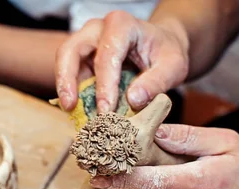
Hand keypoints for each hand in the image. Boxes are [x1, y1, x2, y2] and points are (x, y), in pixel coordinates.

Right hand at [55, 11, 188, 112]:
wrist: (161, 48)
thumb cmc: (166, 53)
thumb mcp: (174, 67)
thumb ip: (156, 82)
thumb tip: (133, 100)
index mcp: (122, 25)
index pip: (107, 55)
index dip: (104, 85)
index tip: (106, 111)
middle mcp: (98, 30)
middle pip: (71, 50)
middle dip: (67, 79)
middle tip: (70, 106)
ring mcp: (86, 43)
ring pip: (65, 61)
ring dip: (65, 88)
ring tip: (70, 111)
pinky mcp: (82, 59)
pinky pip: (70, 75)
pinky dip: (72, 93)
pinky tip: (77, 112)